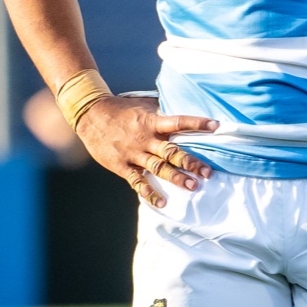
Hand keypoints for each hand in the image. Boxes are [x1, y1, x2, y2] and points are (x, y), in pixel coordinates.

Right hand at [75, 95, 216, 207]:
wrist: (90, 114)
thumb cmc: (120, 109)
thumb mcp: (143, 105)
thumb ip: (162, 110)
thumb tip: (184, 104)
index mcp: (152, 122)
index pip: (179, 121)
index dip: (197, 123)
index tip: (216, 126)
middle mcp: (145, 138)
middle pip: (172, 151)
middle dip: (191, 162)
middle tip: (208, 172)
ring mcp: (134, 153)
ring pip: (158, 167)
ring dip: (176, 178)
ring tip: (193, 187)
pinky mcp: (122, 165)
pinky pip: (137, 181)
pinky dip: (149, 192)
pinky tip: (161, 202)